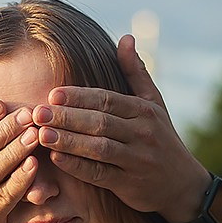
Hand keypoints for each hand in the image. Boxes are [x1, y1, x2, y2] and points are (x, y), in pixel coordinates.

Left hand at [32, 34, 209, 221]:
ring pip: (98, 148)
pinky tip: (57, 160)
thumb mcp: (155, 103)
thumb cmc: (162, 138)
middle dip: (67, 117)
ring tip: (41, 135)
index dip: (79, 97)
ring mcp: (138, 160)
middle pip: (100, 122)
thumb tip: (126, 37)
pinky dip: (78, 167)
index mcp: (144, 111)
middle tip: (37, 113)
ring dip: (68, 141)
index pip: (107, 100)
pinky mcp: (131, 185)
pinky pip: (101, 175)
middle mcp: (142, 133)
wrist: (184, 185)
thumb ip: (136, 72)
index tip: (52, 95)